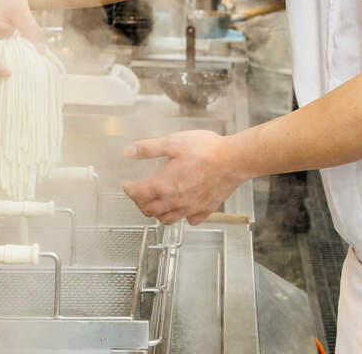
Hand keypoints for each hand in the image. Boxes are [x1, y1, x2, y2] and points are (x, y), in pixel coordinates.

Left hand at [122, 130, 246, 225]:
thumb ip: (149, 148)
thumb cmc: (207, 150)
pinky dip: (182, 217)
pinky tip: (183, 208)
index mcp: (163, 185)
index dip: (128, 189)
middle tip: (139, 194)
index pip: (137, 194)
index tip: (127, 185)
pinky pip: (190, 220)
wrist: (234, 159)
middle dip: (139, 203)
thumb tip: (129, 151)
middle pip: (148, 210)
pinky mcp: (205, 210)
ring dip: (157, 213)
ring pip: (166, 219)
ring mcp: (190, 208)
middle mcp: (174, 201)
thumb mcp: (173, 142)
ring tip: (156, 204)